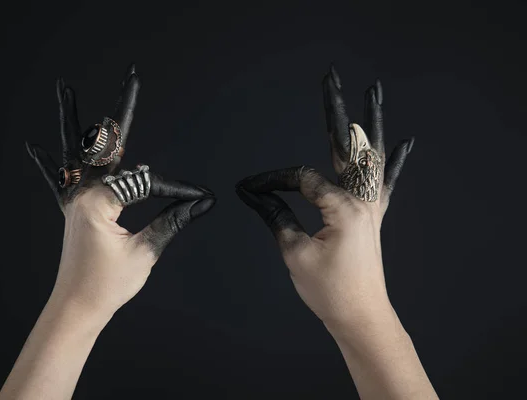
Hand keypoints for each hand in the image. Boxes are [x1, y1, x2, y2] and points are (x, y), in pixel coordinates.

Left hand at [26, 65, 215, 316]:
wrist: (77, 308)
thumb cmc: (108, 284)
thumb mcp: (145, 251)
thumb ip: (172, 220)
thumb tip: (201, 201)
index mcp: (98, 201)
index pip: (146, 182)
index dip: (176, 188)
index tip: (199, 198)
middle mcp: (82, 193)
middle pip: (105, 143)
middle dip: (122, 110)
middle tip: (132, 77)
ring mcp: (73, 200)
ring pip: (74, 151)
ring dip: (72, 120)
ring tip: (64, 88)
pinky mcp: (71, 211)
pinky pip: (57, 181)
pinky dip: (49, 163)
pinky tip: (34, 146)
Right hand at [235, 64, 412, 335]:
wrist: (360, 316)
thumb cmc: (330, 290)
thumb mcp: (295, 253)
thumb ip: (276, 217)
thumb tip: (253, 194)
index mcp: (344, 206)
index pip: (301, 179)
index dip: (272, 181)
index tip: (250, 189)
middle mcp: (362, 199)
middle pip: (347, 145)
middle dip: (336, 111)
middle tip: (332, 78)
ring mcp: (371, 207)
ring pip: (370, 154)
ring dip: (369, 123)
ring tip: (375, 93)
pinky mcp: (372, 217)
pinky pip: (385, 182)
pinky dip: (394, 161)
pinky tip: (405, 142)